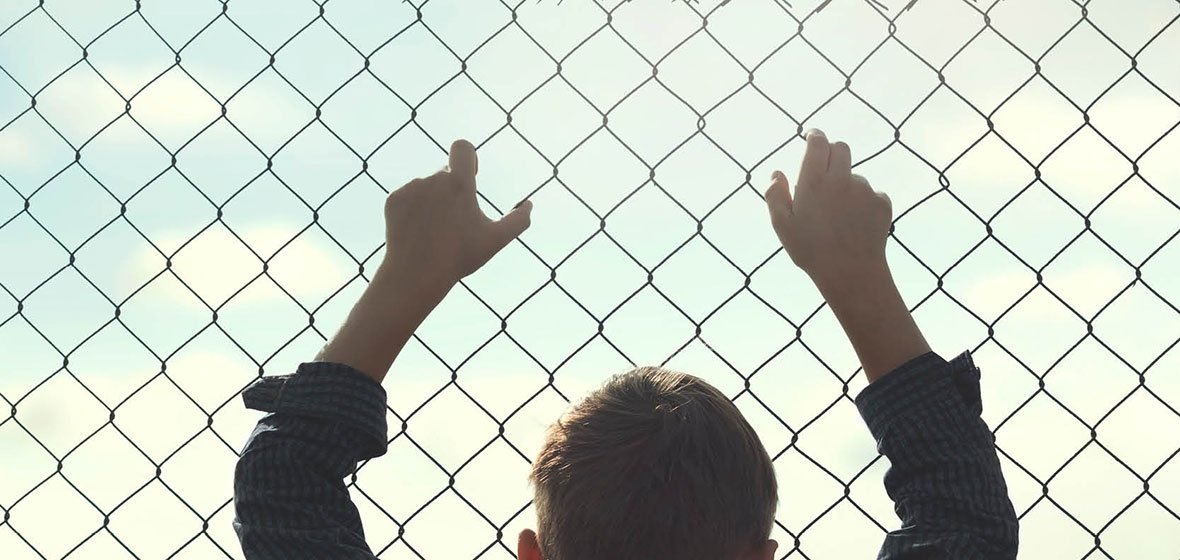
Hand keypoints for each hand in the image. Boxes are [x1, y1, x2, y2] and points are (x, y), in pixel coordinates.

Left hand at [383, 139, 531, 291]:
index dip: (469, 156)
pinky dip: (414, 210)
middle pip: (446, 174)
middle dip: (452, 192)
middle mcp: (432, 179)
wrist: (415, 275)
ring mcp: (410, 188)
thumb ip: (518, 221)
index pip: (462, 147)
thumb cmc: (459, 257)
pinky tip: (418, 232)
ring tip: (434, 232)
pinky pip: (408, 197)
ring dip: (433, 201)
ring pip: (427, 187)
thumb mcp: (495, 240)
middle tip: (454, 224)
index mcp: (458, 183)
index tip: (471, 173)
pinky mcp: (393, 200)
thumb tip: (529, 204)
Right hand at [764, 129, 891, 289]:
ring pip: (855, 175)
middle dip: (831, 152)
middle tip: (823, 170)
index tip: (812, 136)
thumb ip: (775, 195)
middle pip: (841, 148)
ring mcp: (864, 190)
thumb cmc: (811, 250)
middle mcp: (841, 180)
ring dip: (846, 184)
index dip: (815, 135)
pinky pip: (871, 193)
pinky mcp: (881, 202)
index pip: (818, 143)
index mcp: (814, 182)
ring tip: (837, 215)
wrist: (851, 273)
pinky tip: (853, 223)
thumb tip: (777, 173)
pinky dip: (862, 202)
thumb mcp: (782, 226)